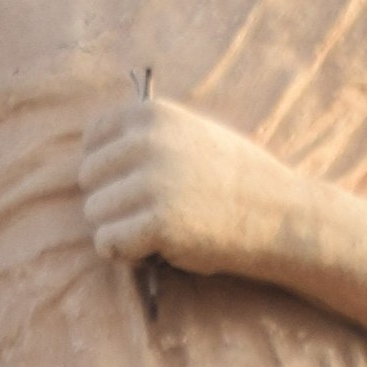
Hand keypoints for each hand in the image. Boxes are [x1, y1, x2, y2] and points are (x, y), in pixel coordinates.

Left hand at [77, 96, 290, 279]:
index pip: (92, 139)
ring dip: (117, 229)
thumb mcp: (190, 133)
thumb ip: (146, 135)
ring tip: (153, 230)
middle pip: (89, 179)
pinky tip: (149, 250)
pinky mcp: (158, 223)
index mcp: (152, 114)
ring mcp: (152, 183)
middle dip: (111, 200)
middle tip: (146, 213)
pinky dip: (122, 253)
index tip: (129, 184)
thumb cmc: (231, 178)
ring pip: (94, 214)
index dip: (106, 169)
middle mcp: (148, 142)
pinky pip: (107, 243)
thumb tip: (91, 153)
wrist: (277, 214)